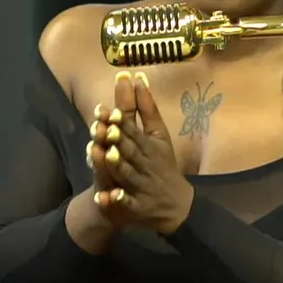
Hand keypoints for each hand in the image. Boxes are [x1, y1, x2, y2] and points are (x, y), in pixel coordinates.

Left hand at [88, 71, 194, 234]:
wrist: (177, 204)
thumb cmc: (163, 164)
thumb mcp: (159, 135)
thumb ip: (147, 107)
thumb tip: (138, 76)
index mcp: (151, 146)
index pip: (135, 132)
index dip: (123, 123)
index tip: (110, 112)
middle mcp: (146, 165)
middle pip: (131, 151)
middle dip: (120, 141)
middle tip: (106, 130)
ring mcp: (141, 186)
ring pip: (128, 175)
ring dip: (118, 166)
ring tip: (107, 155)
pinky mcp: (137, 206)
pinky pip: (127, 204)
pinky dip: (117, 201)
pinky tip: (108, 197)